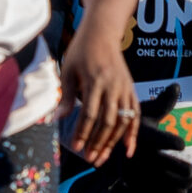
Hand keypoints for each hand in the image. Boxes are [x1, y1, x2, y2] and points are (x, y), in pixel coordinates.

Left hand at [57, 26, 138, 161]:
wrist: (103, 33)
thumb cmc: (81, 51)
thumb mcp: (68, 70)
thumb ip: (66, 96)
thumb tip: (56, 119)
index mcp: (95, 81)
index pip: (90, 114)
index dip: (83, 133)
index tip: (76, 148)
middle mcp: (113, 87)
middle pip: (108, 121)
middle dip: (98, 143)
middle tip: (89, 159)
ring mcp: (125, 89)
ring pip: (122, 121)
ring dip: (112, 143)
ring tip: (102, 158)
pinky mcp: (131, 90)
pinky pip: (135, 115)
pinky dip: (133, 134)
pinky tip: (127, 150)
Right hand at [122, 85, 191, 192]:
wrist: (103, 144)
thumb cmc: (129, 126)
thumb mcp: (142, 112)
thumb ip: (162, 103)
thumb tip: (176, 87)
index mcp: (146, 136)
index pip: (166, 141)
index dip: (176, 143)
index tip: (181, 145)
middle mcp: (142, 154)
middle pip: (170, 165)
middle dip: (184, 170)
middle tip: (189, 170)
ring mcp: (139, 170)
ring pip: (167, 180)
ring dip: (182, 182)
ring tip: (189, 180)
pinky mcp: (135, 182)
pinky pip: (159, 192)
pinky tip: (181, 191)